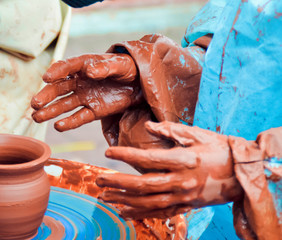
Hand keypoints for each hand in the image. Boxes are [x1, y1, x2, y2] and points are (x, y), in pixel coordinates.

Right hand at [32, 53, 142, 130]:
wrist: (141, 84)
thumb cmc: (130, 68)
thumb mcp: (121, 65)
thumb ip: (106, 67)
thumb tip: (89, 71)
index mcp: (84, 65)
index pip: (66, 67)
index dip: (56, 72)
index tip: (46, 78)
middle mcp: (80, 81)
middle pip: (59, 88)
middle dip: (46, 95)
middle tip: (35, 104)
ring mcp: (85, 97)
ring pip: (64, 104)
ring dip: (50, 111)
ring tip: (36, 117)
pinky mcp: (94, 110)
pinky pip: (79, 117)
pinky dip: (69, 122)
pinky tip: (58, 126)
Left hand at [96, 121, 242, 219]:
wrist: (243, 173)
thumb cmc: (220, 149)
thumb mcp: (198, 135)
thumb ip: (171, 130)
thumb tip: (148, 124)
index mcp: (184, 160)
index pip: (149, 159)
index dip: (126, 155)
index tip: (108, 152)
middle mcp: (182, 181)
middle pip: (144, 185)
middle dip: (118, 183)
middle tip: (99, 180)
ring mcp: (184, 196)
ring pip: (149, 202)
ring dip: (124, 200)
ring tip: (105, 197)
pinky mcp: (186, 206)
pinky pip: (160, 213)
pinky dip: (140, 213)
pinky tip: (123, 211)